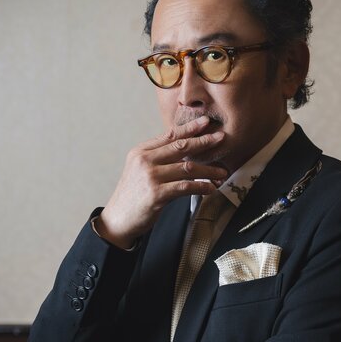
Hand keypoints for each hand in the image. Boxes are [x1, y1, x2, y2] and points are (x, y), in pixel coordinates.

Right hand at [97, 116, 227, 248]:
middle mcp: (145, 161)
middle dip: (204, 141)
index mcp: (141, 151)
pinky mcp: (157, 194)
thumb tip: (185, 148)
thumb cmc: (134, 195)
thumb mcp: (140, 169)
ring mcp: (150, 177)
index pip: (170, 135)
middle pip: (181, 147)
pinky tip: (210, 188)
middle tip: (221, 138)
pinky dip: (201, 186)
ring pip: (188, 168)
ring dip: (208, 170)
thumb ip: (159, 157)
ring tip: (222, 172)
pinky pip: (185, 187)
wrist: (118, 219)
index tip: (206, 122)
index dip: (190, 128)